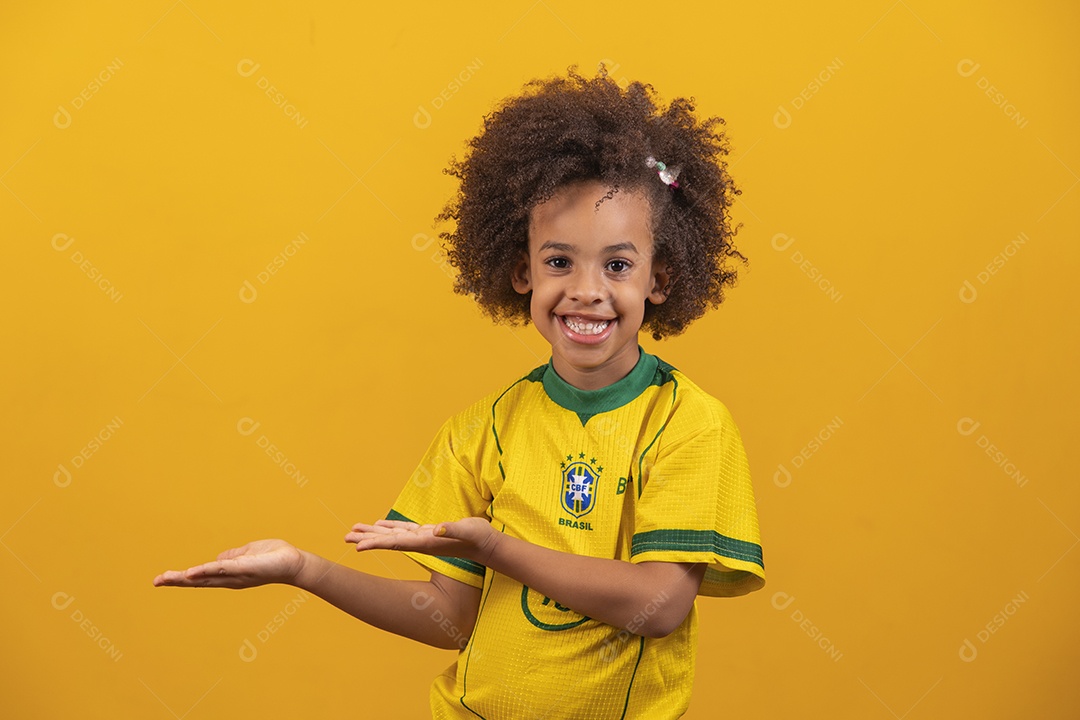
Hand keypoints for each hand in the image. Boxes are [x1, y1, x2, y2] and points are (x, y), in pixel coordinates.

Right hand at [153, 539, 304, 588]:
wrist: (294, 563)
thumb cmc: (274, 557)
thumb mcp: (249, 554)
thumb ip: (234, 556)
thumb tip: (219, 558)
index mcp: (229, 574)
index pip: (201, 577)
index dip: (183, 578)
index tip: (163, 579)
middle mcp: (229, 579)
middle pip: (198, 582)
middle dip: (177, 582)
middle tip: (156, 581)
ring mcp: (236, 575)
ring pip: (206, 577)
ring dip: (185, 578)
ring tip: (165, 578)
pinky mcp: (244, 568)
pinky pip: (222, 569)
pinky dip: (206, 571)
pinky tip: (191, 572)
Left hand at [345, 518, 498, 564]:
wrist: (489, 548)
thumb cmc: (479, 538)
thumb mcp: (468, 530)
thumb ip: (453, 529)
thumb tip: (436, 529)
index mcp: (426, 543)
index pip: (396, 544)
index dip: (376, 544)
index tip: (357, 547)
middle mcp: (421, 542)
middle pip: (388, 540)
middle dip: (367, 538)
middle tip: (345, 537)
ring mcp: (423, 538)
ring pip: (393, 535)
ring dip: (374, 533)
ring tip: (355, 531)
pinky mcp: (429, 533)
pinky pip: (404, 530)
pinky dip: (390, 527)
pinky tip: (380, 524)